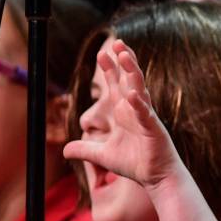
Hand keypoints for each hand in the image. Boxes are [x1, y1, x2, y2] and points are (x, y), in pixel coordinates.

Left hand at [62, 39, 182, 193]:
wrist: (157, 177)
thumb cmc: (135, 163)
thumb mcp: (103, 156)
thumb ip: (85, 149)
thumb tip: (64, 150)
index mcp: (125, 112)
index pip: (117, 85)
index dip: (110, 69)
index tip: (102, 54)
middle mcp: (136, 110)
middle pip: (129, 79)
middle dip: (123, 61)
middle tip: (117, 43)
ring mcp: (146, 117)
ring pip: (140, 89)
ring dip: (132, 72)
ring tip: (125, 56)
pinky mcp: (153, 129)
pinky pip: (145, 114)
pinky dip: (139, 104)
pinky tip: (132, 95)